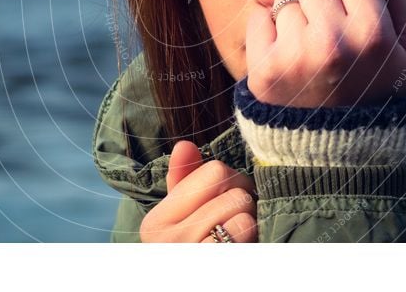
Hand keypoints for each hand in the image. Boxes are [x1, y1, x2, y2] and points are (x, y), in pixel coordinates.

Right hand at [139, 140, 257, 242]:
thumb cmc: (199, 252)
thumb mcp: (186, 222)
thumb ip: (184, 183)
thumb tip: (183, 145)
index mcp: (155, 223)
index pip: (214, 170)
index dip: (231, 183)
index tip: (225, 207)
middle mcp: (167, 241)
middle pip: (231, 186)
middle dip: (243, 202)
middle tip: (235, 225)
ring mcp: (189, 253)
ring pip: (241, 206)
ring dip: (249, 222)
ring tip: (237, 240)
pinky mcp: (214, 260)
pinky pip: (244, 228)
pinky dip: (251, 237)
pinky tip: (241, 249)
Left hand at [245, 0, 405, 108]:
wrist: (338, 146)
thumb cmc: (375, 84)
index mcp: (376, 35)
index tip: (356, 11)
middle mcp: (334, 44)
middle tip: (333, 37)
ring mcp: (294, 57)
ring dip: (297, 17)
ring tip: (312, 53)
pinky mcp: (262, 70)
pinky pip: (259, 16)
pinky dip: (270, 32)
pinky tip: (288, 59)